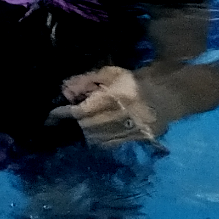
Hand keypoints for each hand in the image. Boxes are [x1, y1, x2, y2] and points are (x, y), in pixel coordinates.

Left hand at [51, 65, 165, 144]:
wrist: (168, 96)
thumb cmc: (136, 81)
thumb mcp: (111, 74)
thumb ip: (87, 81)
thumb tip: (66, 89)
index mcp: (112, 98)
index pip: (79, 111)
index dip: (63, 114)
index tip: (50, 116)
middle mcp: (119, 117)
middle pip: (85, 127)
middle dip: (74, 124)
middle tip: (66, 119)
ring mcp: (128, 131)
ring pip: (95, 139)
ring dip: (85, 133)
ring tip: (83, 125)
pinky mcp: (135, 141)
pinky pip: (109, 144)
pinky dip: (98, 140)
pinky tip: (97, 132)